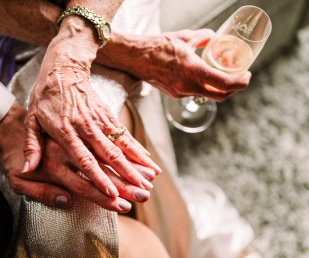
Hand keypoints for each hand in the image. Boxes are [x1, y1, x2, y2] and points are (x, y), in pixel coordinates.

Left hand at [0, 102, 153, 212]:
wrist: (63, 69)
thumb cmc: (44, 98)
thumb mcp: (31, 121)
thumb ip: (31, 146)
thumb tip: (27, 170)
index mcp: (65, 132)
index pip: (84, 159)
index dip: (99, 177)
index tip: (111, 193)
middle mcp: (85, 127)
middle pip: (109, 155)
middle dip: (126, 176)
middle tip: (140, 193)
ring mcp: (99, 120)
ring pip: (122, 145)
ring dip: (138, 164)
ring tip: (152, 181)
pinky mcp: (108, 115)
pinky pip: (125, 135)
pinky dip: (138, 149)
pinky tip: (149, 162)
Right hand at [99, 29, 250, 101]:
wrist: (135, 58)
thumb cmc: (157, 46)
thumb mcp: (185, 37)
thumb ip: (204, 37)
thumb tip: (214, 38)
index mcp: (193, 71)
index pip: (225, 84)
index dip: (241, 82)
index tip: (247, 75)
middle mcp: (188, 86)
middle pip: (220, 96)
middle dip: (234, 89)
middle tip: (240, 78)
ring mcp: (180, 92)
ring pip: (208, 95)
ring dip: (219, 88)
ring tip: (222, 74)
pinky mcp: (174, 93)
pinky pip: (195, 93)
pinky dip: (204, 86)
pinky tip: (204, 76)